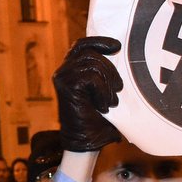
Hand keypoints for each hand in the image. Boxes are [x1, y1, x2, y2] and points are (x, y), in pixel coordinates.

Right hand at [53, 36, 123, 151]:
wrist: (86, 140)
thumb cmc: (97, 117)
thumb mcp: (101, 89)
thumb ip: (102, 72)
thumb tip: (119, 50)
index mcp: (70, 69)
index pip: (82, 45)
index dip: (99, 41)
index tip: (117, 46)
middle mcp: (63, 71)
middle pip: (91, 54)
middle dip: (110, 69)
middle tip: (118, 88)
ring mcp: (63, 78)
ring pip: (93, 65)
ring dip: (108, 83)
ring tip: (112, 100)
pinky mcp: (67, 87)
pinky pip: (92, 78)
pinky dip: (103, 92)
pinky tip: (105, 106)